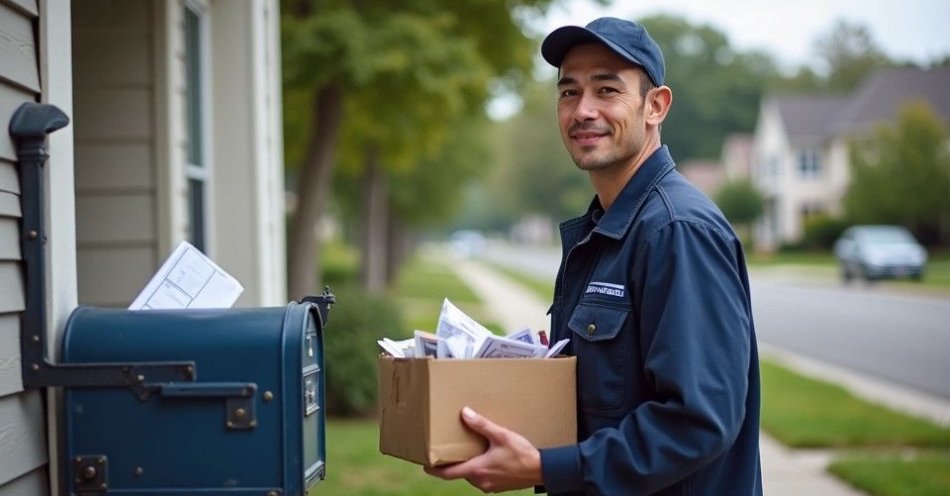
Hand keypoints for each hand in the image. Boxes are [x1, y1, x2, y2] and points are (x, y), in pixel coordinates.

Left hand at [423, 406, 542, 492]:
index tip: (424, 464)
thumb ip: (481, 425)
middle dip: (453, 462)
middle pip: (459, 473)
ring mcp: (489, 487)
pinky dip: (479, 469)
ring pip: (471, 476)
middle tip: (448, 449)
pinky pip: (482, 478)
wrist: (542, 470)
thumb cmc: (522, 454)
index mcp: (477, 470)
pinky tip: (486, 457)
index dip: (433, 470)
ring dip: (468, 465)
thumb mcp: (501, 436)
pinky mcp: (497, 487)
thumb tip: (464, 413)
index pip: (447, 474)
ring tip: (468, 450)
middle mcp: (480, 481)